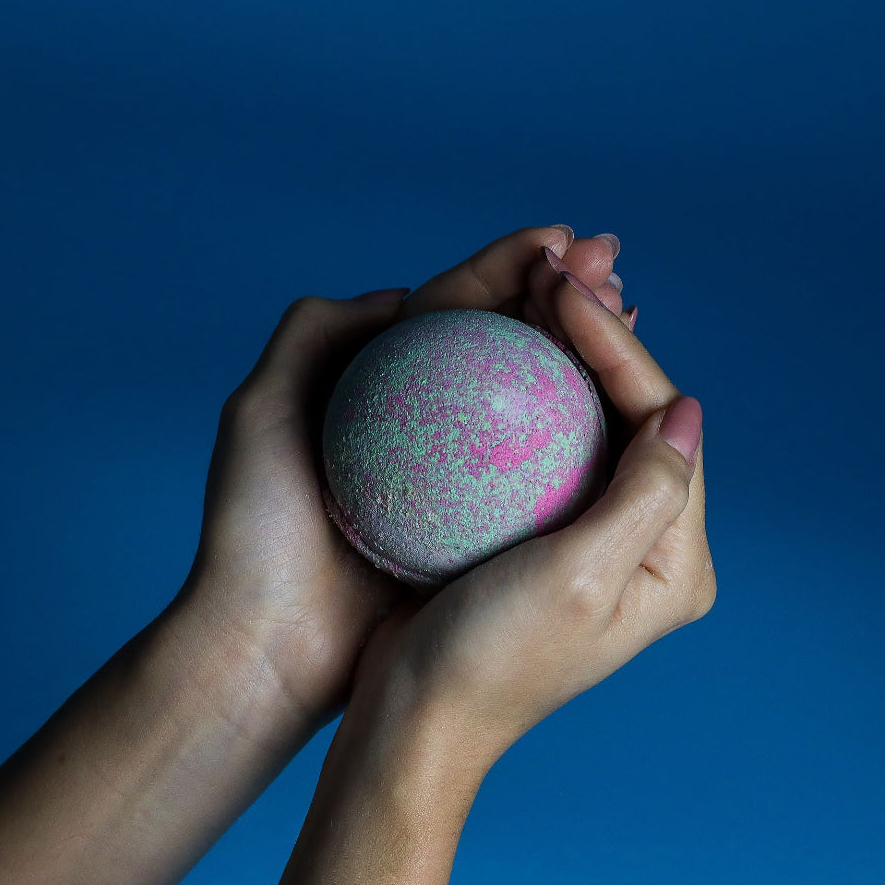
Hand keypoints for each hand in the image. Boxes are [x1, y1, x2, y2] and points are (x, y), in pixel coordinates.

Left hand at [179, 226, 624, 732]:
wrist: (269, 645)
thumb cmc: (256, 529)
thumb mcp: (260, 412)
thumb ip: (316, 331)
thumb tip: (404, 293)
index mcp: (378, 387)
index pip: (451, 307)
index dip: (509, 266)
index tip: (567, 239)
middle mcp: (423, 424)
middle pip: (500, 342)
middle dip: (560, 295)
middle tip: (617, 262)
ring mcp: (452, 476)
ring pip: (525, 397)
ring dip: (577, 349)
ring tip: (628, 311)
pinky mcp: (474, 525)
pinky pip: (530, 466)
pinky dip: (571, 427)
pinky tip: (614, 407)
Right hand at [265, 262, 712, 884]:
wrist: (418, 716)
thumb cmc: (493, 657)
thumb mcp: (583, 578)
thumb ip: (651, 494)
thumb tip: (688, 409)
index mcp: (674, 560)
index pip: (663, 427)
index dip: (622, 353)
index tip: (570, 293)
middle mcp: (646, 543)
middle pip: (635, 416)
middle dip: (600, 339)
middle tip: (558, 268)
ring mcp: (595, 535)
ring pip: (591, 420)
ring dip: (566, 353)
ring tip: (535, 289)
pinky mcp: (547, 531)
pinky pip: (549, 443)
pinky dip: (530, 391)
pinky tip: (504, 347)